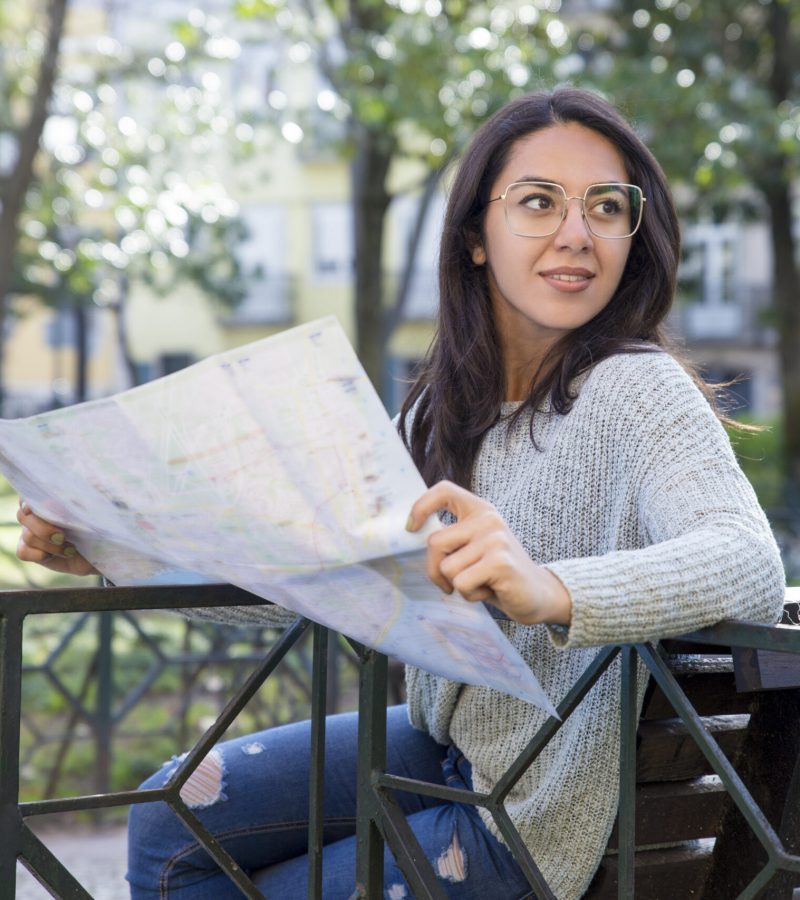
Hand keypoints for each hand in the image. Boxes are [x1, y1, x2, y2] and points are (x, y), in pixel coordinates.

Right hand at [16, 500, 97, 576]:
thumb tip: (49, 504)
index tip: (37, 509)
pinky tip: (55, 555)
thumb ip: (71, 504)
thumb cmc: (97, 524)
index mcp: (47, 497)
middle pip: (23, 516)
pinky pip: (23, 552)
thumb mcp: (89, 512)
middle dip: (44, 529)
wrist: (103, 549)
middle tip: (62, 536)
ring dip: (50, 545)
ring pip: (27, 536)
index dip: (29, 502)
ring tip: (70, 549)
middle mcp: (35, 514)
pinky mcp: (32, 550)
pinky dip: (40, 554)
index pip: (28, 494)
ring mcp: (31, 532)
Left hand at [407, 480, 570, 626]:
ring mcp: (495, 539)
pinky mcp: (500, 562)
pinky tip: (490, 590)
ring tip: (481, 582)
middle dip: (435, 570)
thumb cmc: (497, 573)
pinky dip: (470, 595)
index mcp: (480, 510)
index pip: (445, 490)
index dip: (421, 505)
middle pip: (435, 542)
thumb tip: (412, 533)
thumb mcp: (473, 548)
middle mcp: (488, 519)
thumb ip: (451, 539)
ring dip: (458, 585)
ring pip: (447, 568)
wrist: (538, 594)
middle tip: (451, 582)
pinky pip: (461, 583)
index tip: (411, 527)